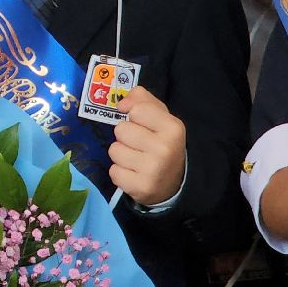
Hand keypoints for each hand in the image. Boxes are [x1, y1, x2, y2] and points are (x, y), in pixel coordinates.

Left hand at [107, 87, 186, 206]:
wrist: (174, 182)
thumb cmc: (161, 142)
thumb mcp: (159, 116)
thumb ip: (141, 99)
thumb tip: (121, 104)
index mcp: (173, 128)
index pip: (136, 110)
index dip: (135, 116)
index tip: (144, 125)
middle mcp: (164, 148)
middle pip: (121, 130)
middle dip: (126, 136)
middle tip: (139, 145)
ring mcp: (153, 170)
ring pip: (114, 150)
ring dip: (121, 154)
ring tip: (136, 159)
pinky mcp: (140, 188)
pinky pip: (113, 171)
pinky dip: (120, 172)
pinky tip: (134, 173)